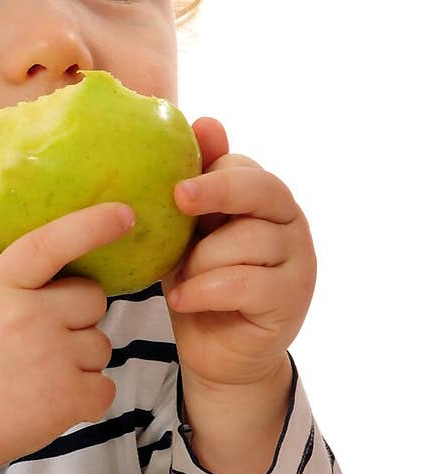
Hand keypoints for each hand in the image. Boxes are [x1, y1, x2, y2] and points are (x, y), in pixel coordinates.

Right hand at [0, 187, 134, 473]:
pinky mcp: (66, 400)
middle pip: (91, 299)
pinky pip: (105, 387)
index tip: (126, 213)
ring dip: (79, 359)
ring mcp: (50, 359)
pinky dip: (86, 397)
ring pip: (99, 344)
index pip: (51, 244)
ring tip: (34, 372)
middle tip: (36, 335)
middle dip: (75, 314)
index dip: (91, 225)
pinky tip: (47, 400)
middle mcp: (27, 317)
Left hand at [162, 118, 316, 391]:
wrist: (218, 353)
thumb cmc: (200, 281)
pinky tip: (181, 298)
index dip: (212, 169)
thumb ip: (199, 181)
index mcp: (266, 199)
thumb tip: (206, 119)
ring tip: (179, 279)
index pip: (247, 169)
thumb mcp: (189, 231)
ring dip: (201, 261)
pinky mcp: (291, 300)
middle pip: (263, 191)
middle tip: (180, 198)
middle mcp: (291, 224)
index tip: (175, 185)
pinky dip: (204, 290)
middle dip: (219, 190)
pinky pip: (244, 283)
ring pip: (246, 242)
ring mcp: (298, 262)